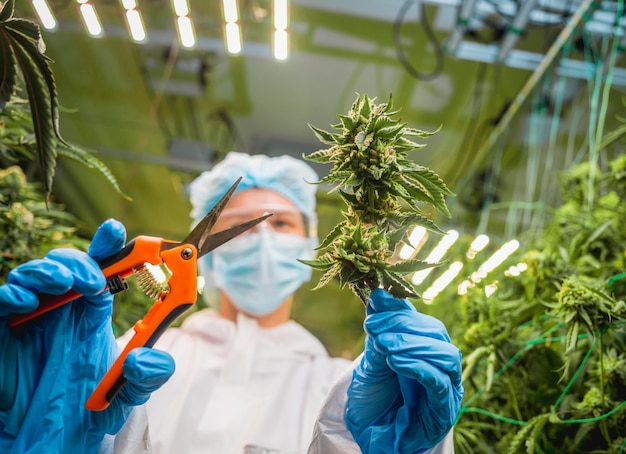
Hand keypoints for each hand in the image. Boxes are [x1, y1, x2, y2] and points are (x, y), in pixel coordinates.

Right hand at [0, 219, 174, 452]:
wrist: (52, 442)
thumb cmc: (89, 411)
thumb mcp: (129, 396)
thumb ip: (147, 376)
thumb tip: (146, 358)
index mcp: (93, 311)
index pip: (102, 269)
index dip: (107, 246)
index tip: (116, 230)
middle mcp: (62, 309)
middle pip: (66, 264)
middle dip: (79, 261)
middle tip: (94, 279)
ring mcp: (31, 318)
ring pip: (32, 275)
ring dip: (47, 271)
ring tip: (63, 282)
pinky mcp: (2, 333)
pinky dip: (9, 295)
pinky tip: (25, 301)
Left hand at [345, 289, 462, 453]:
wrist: (371, 438)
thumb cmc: (374, 401)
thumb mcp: (372, 360)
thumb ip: (379, 332)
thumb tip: (378, 294)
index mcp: (426, 349)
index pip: (421, 320)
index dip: (399, 310)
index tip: (374, 303)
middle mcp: (440, 365)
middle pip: (435, 332)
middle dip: (403, 324)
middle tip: (373, 326)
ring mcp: (447, 386)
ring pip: (444, 354)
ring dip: (411, 344)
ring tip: (384, 345)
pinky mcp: (445, 408)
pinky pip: (439, 382)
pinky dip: (417, 366)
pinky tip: (395, 361)